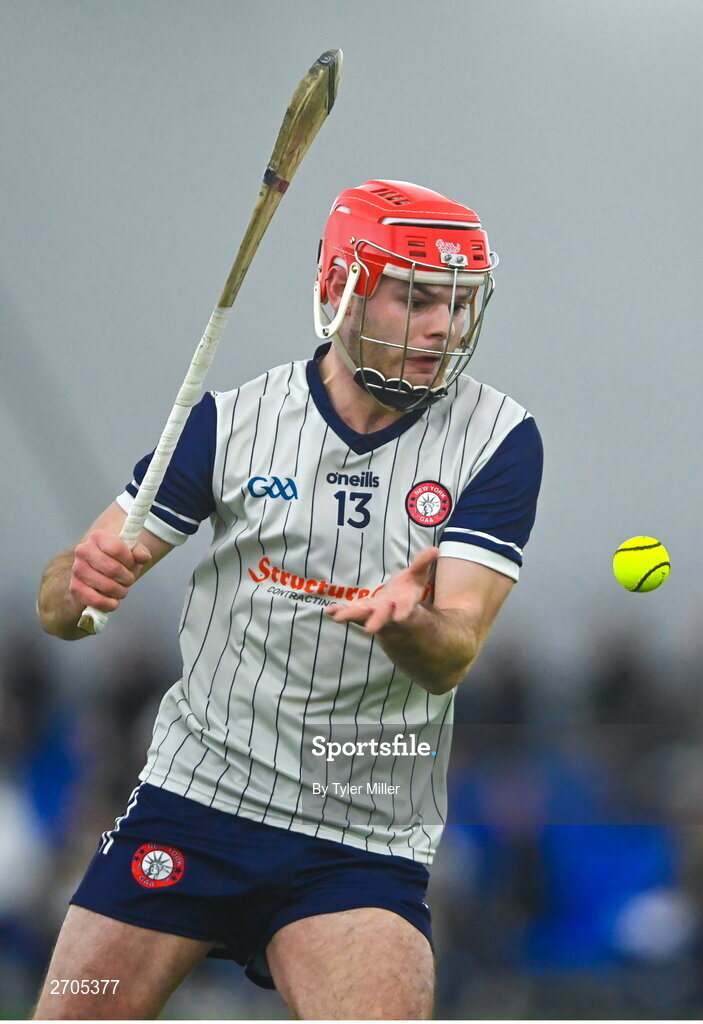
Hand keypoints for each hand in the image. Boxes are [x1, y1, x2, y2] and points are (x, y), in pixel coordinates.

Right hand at [70, 530, 151, 611]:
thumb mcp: (132, 551)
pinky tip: (113, 602)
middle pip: (112, 569)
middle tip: (129, 579)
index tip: (132, 564)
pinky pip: (93, 599)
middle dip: (127, 578)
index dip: (129, 560)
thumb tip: (142, 557)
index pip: (116, 549)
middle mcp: (83, 550)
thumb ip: (140, 552)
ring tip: (122, 589)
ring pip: (105, 585)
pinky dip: (107, 604)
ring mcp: (77, 569)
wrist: (101, 568)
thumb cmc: (119, 558)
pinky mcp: (75, 587)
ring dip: (120, 591)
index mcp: (98, 536)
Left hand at [324, 546, 438, 633]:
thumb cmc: (408, 589)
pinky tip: (328, 611)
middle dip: (376, 621)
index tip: (400, 617)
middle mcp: (388, 610)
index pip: (406, 608)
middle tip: (368, 630)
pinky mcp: (361, 609)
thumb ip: (423, 563)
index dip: (404, 612)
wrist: (397, 604)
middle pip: (382, 616)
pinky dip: (340, 610)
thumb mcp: (417, 575)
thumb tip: (435, 549)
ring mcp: (373, 611)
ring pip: (362, 615)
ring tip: (337, 617)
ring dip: (350, 615)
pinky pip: (350, 610)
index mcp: (404, 603)